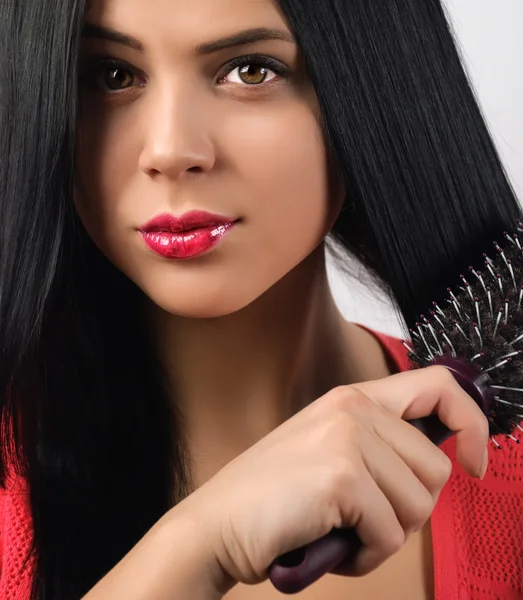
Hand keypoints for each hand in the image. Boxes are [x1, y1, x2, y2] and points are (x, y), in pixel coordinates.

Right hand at [183, 366, 488, 592]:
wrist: (214, 524)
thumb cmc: (271, 498)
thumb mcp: (327, 449)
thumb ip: (377, 444)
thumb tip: (437, 461)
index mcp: (350, 398)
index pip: (438, 387)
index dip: (470, 424)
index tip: (474, 462)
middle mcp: (351, 409)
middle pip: (435, 468)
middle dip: (407, 508)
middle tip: (363, 519)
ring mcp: (347, 439)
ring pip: (418, 505)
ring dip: (384, 535)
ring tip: (341, 532)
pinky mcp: (342, 478)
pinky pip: (389, 535)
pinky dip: (365, 557)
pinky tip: (330, 546)